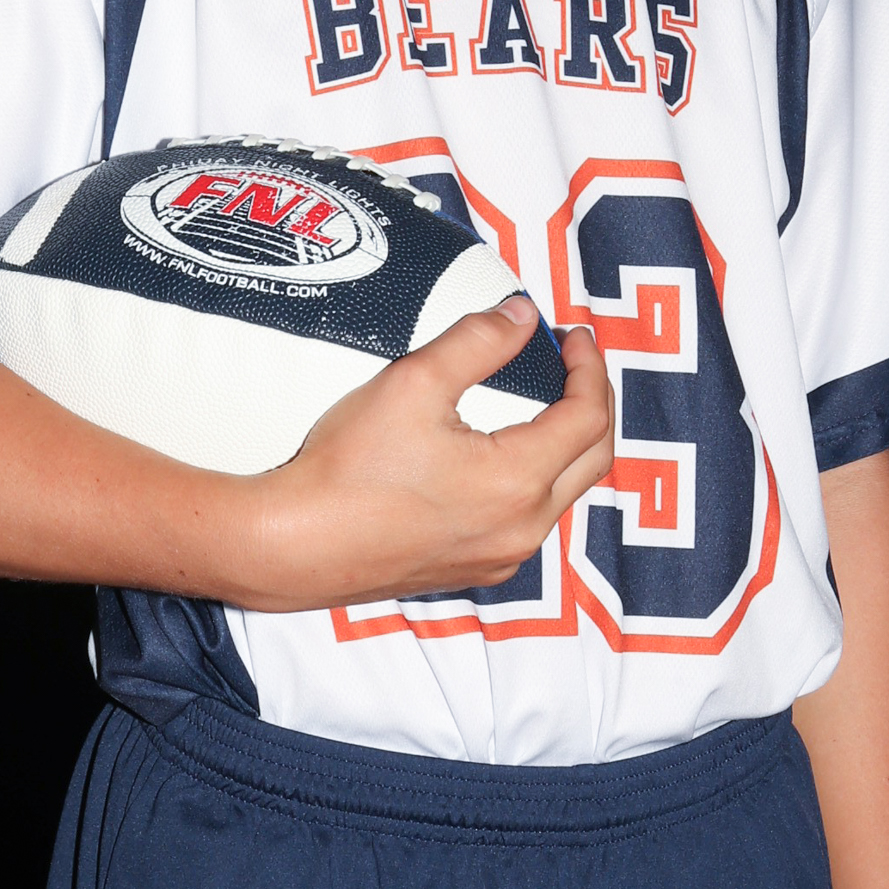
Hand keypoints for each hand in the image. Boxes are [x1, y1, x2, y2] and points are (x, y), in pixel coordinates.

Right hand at [243, 300, 614, 613]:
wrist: (294, 546)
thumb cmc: (347, 469)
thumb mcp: (414, 382)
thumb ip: (478, 341)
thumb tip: (521, 317)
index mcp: (518, 481)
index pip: (589, 416)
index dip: (590, 368)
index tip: (574, 337)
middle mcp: (522, 528)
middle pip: (593, 459)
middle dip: (593, 403)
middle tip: (574, 364)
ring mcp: (501, 556)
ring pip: (563, 494)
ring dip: (567, 445)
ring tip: (545, 402)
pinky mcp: (475, 570)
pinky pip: (529, 521)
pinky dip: (536, 480)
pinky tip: (505, 455)